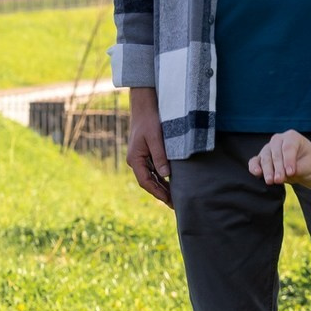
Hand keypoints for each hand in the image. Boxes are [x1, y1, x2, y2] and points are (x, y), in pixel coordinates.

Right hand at [125, 88, 170, 205]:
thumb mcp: (155, 138)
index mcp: (135, 159)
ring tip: (175, 198)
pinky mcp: (147, 153)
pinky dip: (162, 178)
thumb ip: (160, 156)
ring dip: (162, 187)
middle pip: (148, 182)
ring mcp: (141, 158)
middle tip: (175, 205)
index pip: (145, 181)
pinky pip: (154, 170)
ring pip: (152, 177)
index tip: (168, 200)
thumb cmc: (149, 120)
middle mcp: (136, 161)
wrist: (144, 106)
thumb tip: (166, 175)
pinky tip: (171, 184)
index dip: (157, 192)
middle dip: (161, 193)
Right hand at [250, 131, 310, 185]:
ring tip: (270, 181)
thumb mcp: (308, 165)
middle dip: (277, 167)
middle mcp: (278, 140)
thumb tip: (288, 173)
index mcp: (292, 137)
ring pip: (265, 157)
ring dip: (267, 170)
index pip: (288, 147)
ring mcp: (268, 148)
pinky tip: (257, 173)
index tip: (290, 172)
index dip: (288, 160)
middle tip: (279, 179)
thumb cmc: (306, 163)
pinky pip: (255, 161)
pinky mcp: (261, 158)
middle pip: (276, 153)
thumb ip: (299, 168)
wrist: (302, 166)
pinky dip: (254, 167)